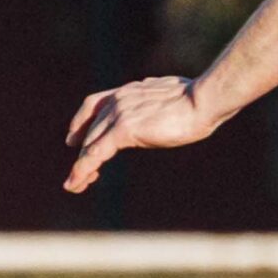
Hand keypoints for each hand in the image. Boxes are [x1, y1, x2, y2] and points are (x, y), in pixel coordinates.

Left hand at [63, 76, 223, 192]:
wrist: (204, 101)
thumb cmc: (200, 100)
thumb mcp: (173, 97)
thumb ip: (161, 100)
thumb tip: (165, 99)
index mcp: (129, 91)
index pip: (95, 105)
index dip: (82, 123)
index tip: (73, 138)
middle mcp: (119, 100)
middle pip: (90, 129)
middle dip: (82, 152)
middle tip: (80, 174)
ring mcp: (119, 114)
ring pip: (90, 144)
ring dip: (80, 167)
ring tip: (74, 186)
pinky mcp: (124, 130)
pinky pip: (96, 153)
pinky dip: (82, 169)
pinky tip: (76, 183)